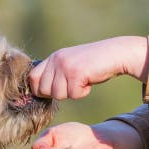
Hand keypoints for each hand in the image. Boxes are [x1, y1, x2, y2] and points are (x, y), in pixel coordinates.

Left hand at [28, 36, 148, 99]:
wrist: (115, 53)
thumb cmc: (94, 63)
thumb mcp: (70, 64)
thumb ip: (55, 74)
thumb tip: (39, 92)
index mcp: (53, 57)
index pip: (32, 78)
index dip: (40, 89)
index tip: (54, 92)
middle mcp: (56, 59)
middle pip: (43, 90)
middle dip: (58, 94)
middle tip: (73, 85)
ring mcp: (65, 65)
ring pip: (58, 94)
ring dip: (72, 93)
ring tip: (82, 81)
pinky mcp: (76, 73)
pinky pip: (73, 95)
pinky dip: (83, 93)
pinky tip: (89, 82)